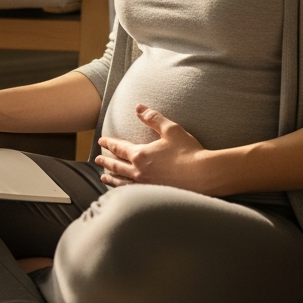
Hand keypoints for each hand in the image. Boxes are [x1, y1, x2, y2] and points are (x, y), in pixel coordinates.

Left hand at [96, 104, 213, 191]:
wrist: (204, 176)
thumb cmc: (189, 151)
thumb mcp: (170, 129)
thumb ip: (153, 118)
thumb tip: (138, 107)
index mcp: (140, 155)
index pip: (119, 147)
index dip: (109, 143)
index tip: (101, 141)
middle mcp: (139, 172)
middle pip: (117, 165)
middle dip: (106, 161)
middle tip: (97, 160)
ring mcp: (146, 185)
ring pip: (122, 182)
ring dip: (111, 178)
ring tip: (103, 177)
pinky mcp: (154, 195)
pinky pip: (132, 192)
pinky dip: (122, 190)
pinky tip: (122, 191)